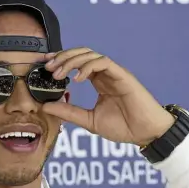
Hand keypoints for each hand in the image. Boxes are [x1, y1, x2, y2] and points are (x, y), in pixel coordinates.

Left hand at [41, 47, 175, 145]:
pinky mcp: (122, 75)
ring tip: (58, 74)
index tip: (44, 66)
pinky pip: (103, 62)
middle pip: (81, 54)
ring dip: (71, 61)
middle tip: (47, 68)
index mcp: (98, 81)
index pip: (77, 64)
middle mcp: (105, 74)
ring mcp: (114, 73)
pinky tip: (76, 79)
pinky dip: (88, 66)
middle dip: (62, 57)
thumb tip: (45, 106)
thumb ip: (68, 112)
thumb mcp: (88, 120)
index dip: (60, 61)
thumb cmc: (122, 126)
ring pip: (90, 55)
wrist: (144, 133)